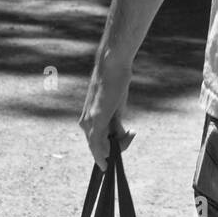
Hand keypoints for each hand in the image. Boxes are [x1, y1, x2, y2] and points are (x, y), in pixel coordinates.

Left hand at [79, 50, 135, 170]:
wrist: (112, 66)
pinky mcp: (95, 121)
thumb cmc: (115, 84)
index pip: (98, 145)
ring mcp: (88, 123)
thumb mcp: (116, 110)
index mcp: (88, 121)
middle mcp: (84, 124)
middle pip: (100, 150)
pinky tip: (128, 135)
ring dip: (121, 145)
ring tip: (131, 132)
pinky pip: (100, 146)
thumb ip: (115, 126)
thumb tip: (120, 137)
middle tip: (132, 133)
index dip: (114, 147)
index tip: (128, 136)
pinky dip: (115, 146)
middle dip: (119, 147)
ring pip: (102, 150)